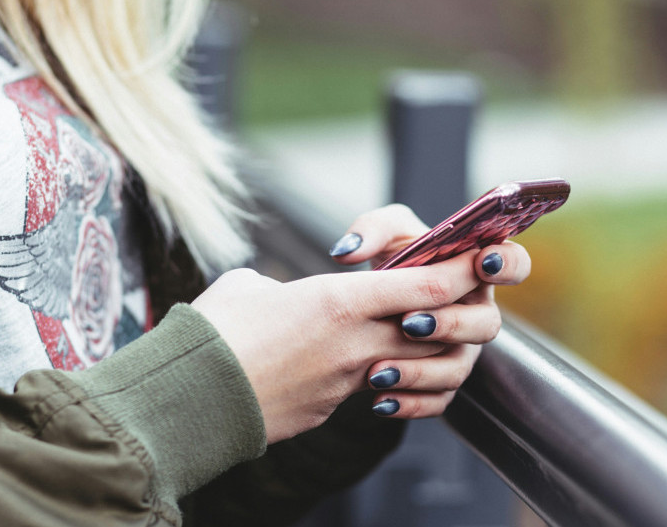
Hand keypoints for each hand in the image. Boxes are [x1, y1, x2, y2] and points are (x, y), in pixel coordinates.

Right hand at [191, 250, 488, 443]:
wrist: (189, 400)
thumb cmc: (213, 332)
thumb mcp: (249, 287)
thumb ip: (283, 286)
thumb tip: (281, 296)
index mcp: (339, 301)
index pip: (427, 286)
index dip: (461, 271)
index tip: (478, 258)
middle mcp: (356, 343)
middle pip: (436, 328)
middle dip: (454, 311)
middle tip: (452, 295)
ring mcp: (348, 382)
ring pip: (415, 365)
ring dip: (425, 351)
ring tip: (410, 335)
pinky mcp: (332, 409)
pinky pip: (378, 392)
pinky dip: (387, 380)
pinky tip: (370, 371)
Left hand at [329, 204, 531, 418]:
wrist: (369, 305)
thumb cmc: (392, 260)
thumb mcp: (383, 234)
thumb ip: (370, 229)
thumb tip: (348, 252)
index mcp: (476, 270)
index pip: (514, 264)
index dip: (507, 264)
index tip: (482, 262)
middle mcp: (476, 313)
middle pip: (487, 324)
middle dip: (451, 324)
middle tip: (409, 322)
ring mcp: (462, 351)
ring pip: (458, 369)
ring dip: (421, 371)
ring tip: (379, 370)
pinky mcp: (441, 383)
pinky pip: (437, 401)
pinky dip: (409, 403)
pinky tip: (380, 400)